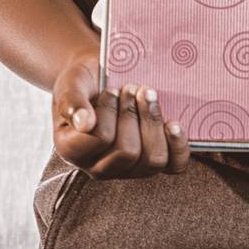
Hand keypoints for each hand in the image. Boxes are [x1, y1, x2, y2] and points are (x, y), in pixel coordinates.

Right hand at [52, 48, 191, 178]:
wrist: (100, 79)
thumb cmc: (84, 82)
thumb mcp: (71, 83)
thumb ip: (71, 102)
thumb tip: (85, 124)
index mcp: (72, 150)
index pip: (99, 139)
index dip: (110, 111)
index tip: (110, 90)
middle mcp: (98, 167)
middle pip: (128, 153)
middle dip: (133, 114)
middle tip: (130, 88)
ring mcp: (127, 169)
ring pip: (152, 160)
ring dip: (153, 123)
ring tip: (147, 95)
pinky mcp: (152, 163)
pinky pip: (174, 165)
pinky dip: (178, 144)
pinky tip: (173, 123)